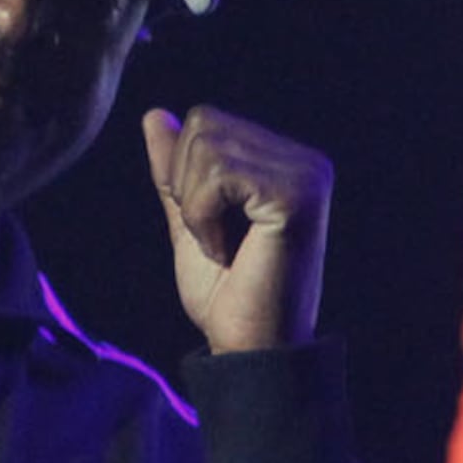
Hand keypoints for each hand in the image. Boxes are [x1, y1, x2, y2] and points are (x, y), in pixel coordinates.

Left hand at [141, 106, 330, 352]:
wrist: (250, 348)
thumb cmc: (226, 294)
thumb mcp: (189, 221)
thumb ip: (175, 171)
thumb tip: (155, 114)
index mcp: (287, 161)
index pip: (205, 121)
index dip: (184, 176)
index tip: (211, 230)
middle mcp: (306, 160)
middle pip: (203, 125)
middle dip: (187, 188)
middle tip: (215, 241)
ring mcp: (307, 174)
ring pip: (206, 146)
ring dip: (195, 207)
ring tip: (223, 247)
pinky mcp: (297, 195)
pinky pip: (218, 175)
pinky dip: (203, 217)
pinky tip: (226, 251)